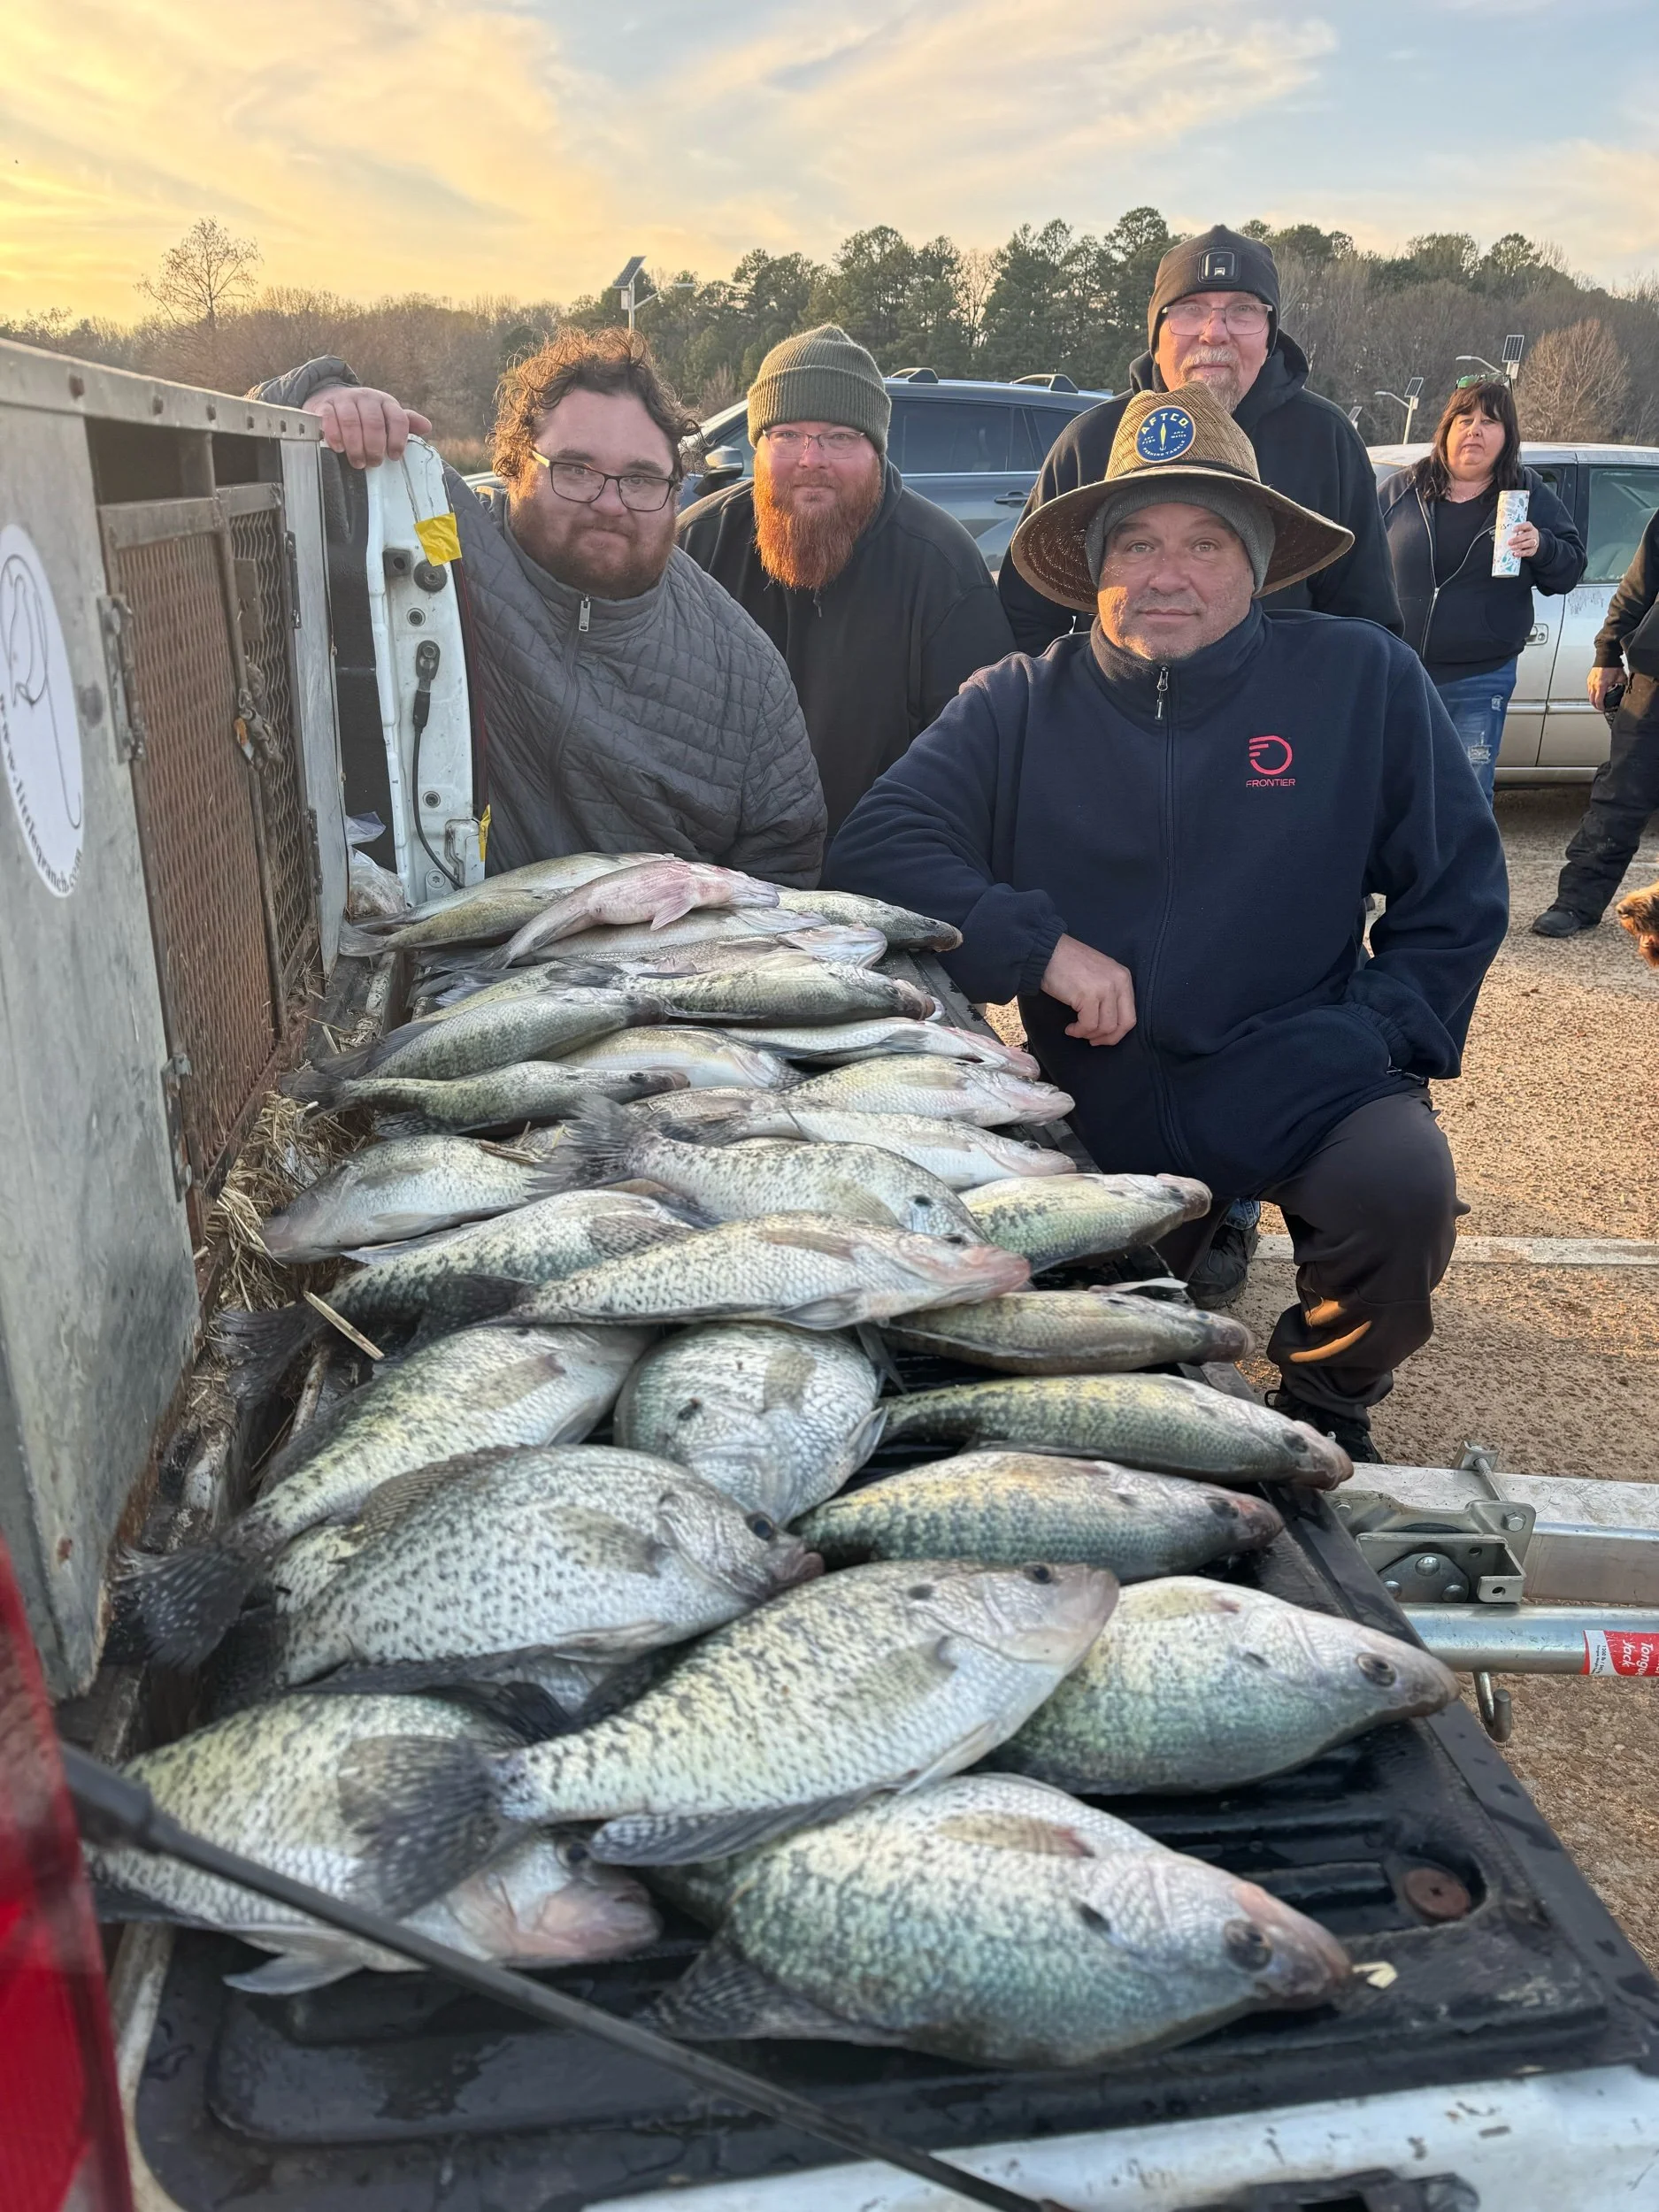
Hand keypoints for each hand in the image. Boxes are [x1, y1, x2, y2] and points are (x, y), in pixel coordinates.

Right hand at [304, 384, 432, 467]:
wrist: (332, 399)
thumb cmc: (365, 415)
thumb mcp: (387, 417)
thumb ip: (405, 423)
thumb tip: (427, 427)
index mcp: (385, 402)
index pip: (397, 418)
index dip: (398, 440)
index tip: (394, 457)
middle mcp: (366, 397)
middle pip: (374, 423)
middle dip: (375, 447)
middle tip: (373, 463)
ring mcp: (345, 400)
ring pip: (352, 422)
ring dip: (356, 446)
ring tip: (358, 462)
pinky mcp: (325, 405)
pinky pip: (330, 419)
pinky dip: (335, 435)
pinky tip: (339, 448)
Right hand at [1041, 933, 1135, 1045]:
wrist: (1046, 951)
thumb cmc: (1067, 963)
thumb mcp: (1098, 974)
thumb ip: (1109, 993)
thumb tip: (1108, 1023)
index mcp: (1123, 977)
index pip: (1130, 1015)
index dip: (1117, 1032)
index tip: (1102, 1037)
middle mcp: (1118, 982)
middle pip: (1123, 1024)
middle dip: (1108, 1038)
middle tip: (1092, 1041)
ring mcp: (1105, 988)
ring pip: (1105, 1027)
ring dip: (1089, 1034)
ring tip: (1076, 1030)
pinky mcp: (1089, 995)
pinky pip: (1088, 1025)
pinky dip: (1078, 1031)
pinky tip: (1069, 1028)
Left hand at [1506, 521, 1540, 558]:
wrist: (1532, 543)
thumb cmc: (1523, 536)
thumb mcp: (1520, 532)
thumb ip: (1513, 532)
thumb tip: (1499, 534)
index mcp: (1529, 528)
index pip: (1527, 525)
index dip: (1520, 527)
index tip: (1513, 529)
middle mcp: (1533, 534)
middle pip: (1527, 535)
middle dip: (1517, 539)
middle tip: (1509, 542)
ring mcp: (1535, 542)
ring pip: (1529, 543)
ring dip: (1520, 546)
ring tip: (1512, 548)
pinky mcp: (1533, 550)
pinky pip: (1528, 552)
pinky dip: (1521, 553)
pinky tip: (1515, 554)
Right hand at [1588, 665, 1625, 710]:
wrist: (1607, 656)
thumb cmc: (1612, 665)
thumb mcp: (1621, 677)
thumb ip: (1623, 685)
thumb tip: (1627, 690)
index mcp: (1601, 685)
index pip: (1598, 701)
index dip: (1601, 707)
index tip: (1603, 709)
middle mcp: (1594, 684)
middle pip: (1591, 700)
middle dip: (1596, 705)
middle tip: (1600, 708)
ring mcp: (1590, 681)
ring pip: (1589, 695)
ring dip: (1593, 699)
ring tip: (1598, 701)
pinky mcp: (1589, 679)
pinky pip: (1589, 689)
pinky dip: (1592, 693)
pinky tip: (1596, 693)